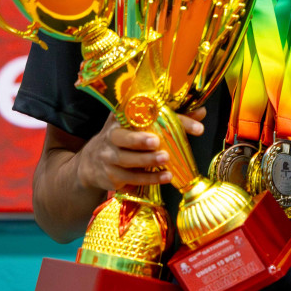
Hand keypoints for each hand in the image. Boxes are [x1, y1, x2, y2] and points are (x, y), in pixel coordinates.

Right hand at [76, 108, 204, 192]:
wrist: (89, 163)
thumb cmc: (125, 137)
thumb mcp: (140, 123)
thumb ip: (171, 117)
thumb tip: (201, 112)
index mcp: (120, 117)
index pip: (141, 114)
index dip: (165, 116)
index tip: (191, 123)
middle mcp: (110, 136)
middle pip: (122, 138)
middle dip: (139, 140)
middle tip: (157, 142)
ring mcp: (108, 158)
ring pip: (127, 161)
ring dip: (147, 162)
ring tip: (166, 161)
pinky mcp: (111, 177)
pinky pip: (131, 179)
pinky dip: (149, 179)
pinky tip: (166, 177)